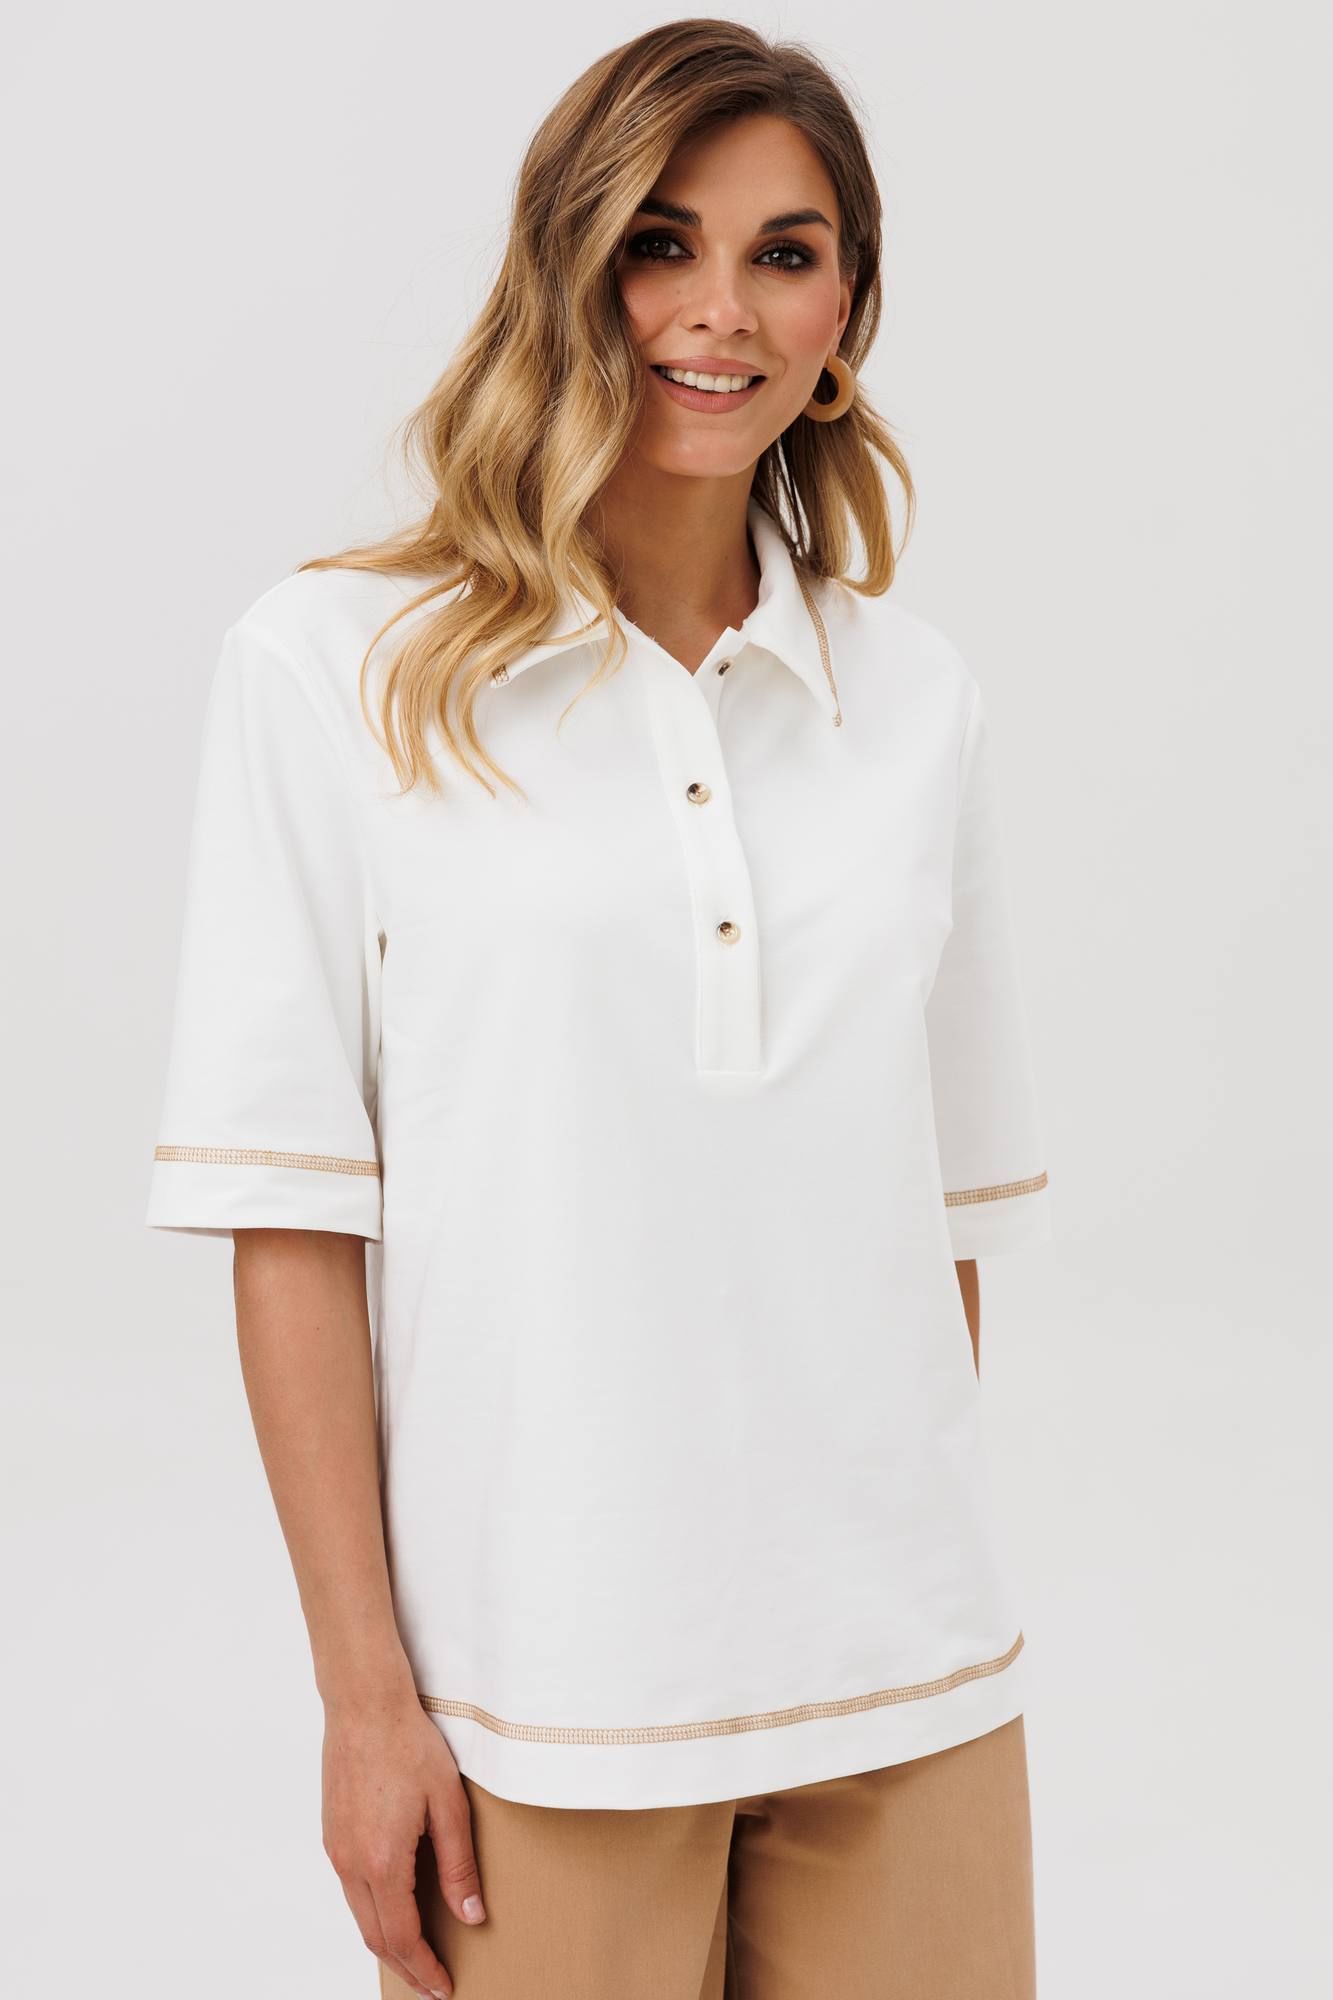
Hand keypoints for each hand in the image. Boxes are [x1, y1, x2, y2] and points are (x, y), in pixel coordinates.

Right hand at [321, 1687, 485, 1997]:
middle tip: (431, 1986)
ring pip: (360, 1915)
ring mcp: (336, 1849)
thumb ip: (459, 1866)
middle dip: (405, 1966)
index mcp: (382, 1862)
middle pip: (376, 1936)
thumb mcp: (448, 1805)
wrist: (364, 1704)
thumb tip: (471, 1916)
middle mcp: (351, 1863)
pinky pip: (352, 1889)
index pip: (402, 1936)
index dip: (424, 1968)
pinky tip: (394, 1908)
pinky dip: (373, 1912)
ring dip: (387, 1942)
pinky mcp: (332, 1833)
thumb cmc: (408, 1744)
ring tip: (416, 1955)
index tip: (443, 1987)